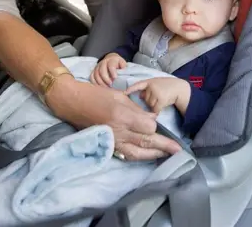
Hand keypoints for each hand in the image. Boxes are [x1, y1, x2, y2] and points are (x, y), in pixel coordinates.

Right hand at [45, 76, 180, 160]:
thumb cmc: (96, 94)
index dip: (155, 126)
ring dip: (153, 154)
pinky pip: (126, 155)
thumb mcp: (119, 96)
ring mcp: (112, 140)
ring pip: (137, 153)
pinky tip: (147, 155)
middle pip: (146, 142)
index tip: (156, 122)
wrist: (73, 102)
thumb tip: (151, 119)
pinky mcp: (107, 145)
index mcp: (122, 115)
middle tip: (178, 150)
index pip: (148, 127)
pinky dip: (138, 156)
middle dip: (164, 146)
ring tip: (166, 155)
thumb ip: (136, 109)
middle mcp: (119, 131)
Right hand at [90, 53, 125, 86]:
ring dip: (100, 82)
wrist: (111, 59)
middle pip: (102, 71)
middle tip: (110, 85)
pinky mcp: (94, 71)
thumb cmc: (118, 64)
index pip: (111, 66)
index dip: (113, 72)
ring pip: (96, 75)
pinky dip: (94, 83)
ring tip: (106, 88)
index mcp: (111, 60)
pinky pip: (92, 77)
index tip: (115, 78)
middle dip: (106, 79)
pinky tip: (99, 88)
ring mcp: (97, 67)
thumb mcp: (123, 64)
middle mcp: (103, 63)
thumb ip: (123, 69)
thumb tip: (124, 75)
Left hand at [125, 77, 189, 113]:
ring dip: (155, 105)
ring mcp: (156, 93)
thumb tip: (140, 96)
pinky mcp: (160, 100)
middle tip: (159, 96)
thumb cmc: (168, 86)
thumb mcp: (157, 83)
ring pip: (150, 105)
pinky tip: (164, 104)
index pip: (137, 85)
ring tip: (162, 99)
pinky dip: (158, 110)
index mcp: (149, 81)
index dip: (130, 89)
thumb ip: (147, 88)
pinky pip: (155, 109)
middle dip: (150, 100)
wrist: (179, 88)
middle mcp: (151, 86)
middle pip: (145, 99)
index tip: (123, 93)